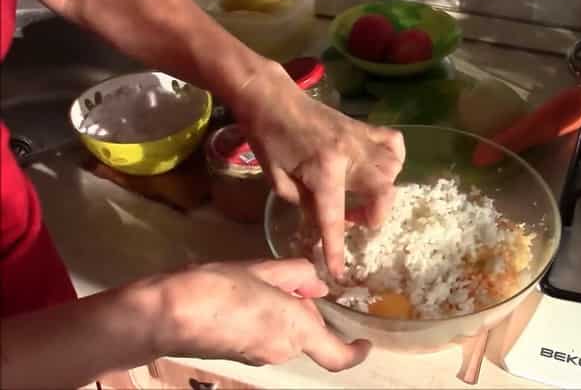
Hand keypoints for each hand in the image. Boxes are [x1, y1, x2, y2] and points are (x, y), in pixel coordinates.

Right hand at [157, 259, 369, 370]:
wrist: (168, 314)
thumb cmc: (220, 287)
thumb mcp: (264, 269)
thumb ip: (297, 275)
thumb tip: (318, 285)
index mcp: (296, 330)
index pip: (336, 355)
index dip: (355, 352)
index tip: (365, 342)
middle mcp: (282, 350)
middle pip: (307, 331)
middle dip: (302, 306)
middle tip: (282, 278)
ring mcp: (259, 357)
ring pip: (286, 332)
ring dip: (282, 310)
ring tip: (255, 282)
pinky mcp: (240, 356)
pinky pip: (265, 336)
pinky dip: (264, 318)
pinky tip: (240, 296)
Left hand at [230, 61, 404, 278]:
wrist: (272, 97)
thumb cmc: (268, 139)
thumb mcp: (278, 179)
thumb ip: (305, 203)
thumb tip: (325, 220)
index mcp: (322, 170)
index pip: (333, 218)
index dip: (336, 249)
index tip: (339, 272)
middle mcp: (349, 154)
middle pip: (384, 191)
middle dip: (377, 214)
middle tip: (358, 218)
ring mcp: (360, 138)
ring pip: (393, 168)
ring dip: (383, 188)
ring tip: (363, 193)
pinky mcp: (363, 127)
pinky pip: (393, 143)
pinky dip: (393, 159)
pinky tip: (377, 167)